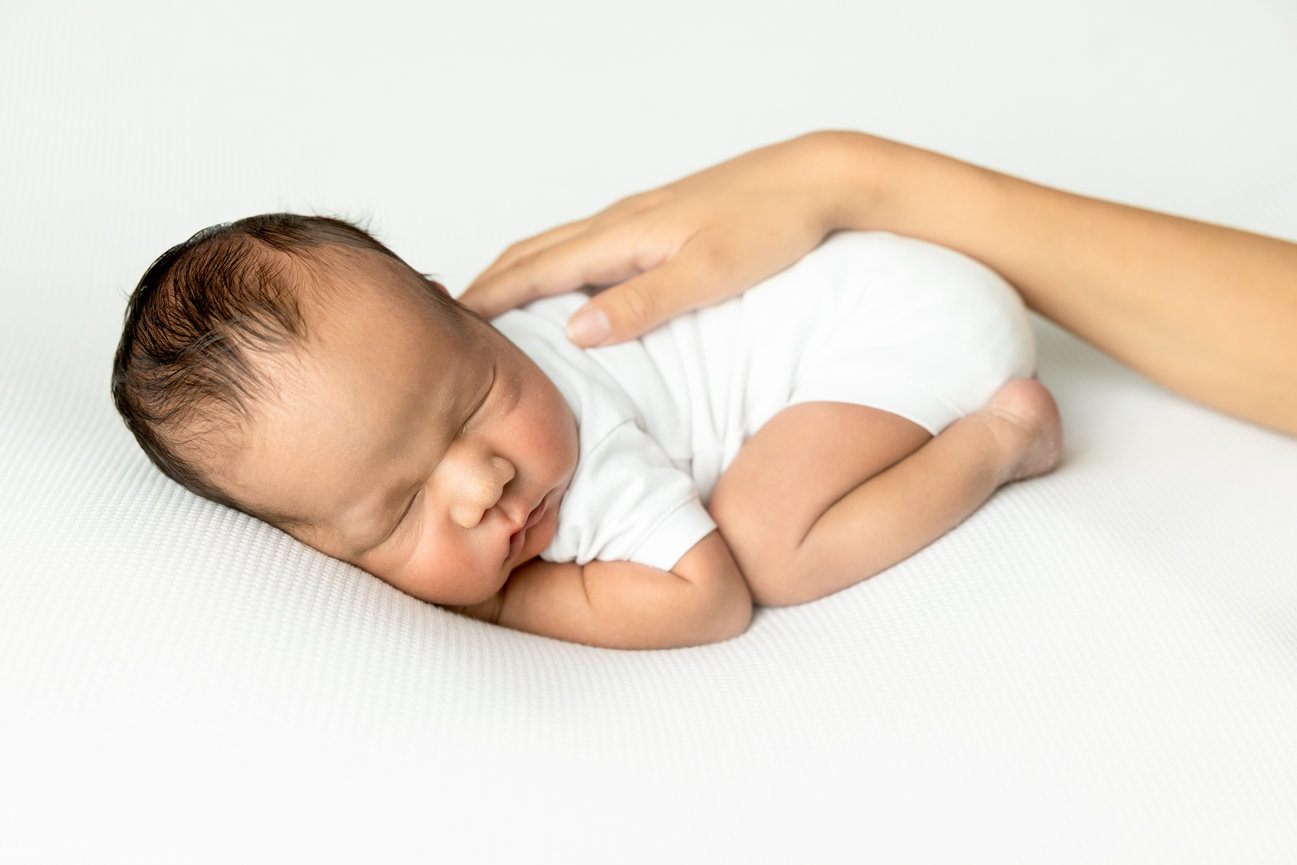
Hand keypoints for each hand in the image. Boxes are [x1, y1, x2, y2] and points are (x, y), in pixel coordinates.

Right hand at [459, 132, 850, 345]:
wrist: (816, 180)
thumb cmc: (772, 225)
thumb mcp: (709, 274)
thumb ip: (643, 304)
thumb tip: (576, 332)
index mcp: (623, 235)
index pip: (535, 270)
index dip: (489, 299)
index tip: (451, 327)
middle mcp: (621, 222)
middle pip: (534, 252)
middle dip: (489, 286)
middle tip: (453, 323)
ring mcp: (638, 220)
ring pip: (558, 246)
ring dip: (518, 274)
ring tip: (493, 307)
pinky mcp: (659, 223)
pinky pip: (587, 246)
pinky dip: (554, 267)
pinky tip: (565, 288)